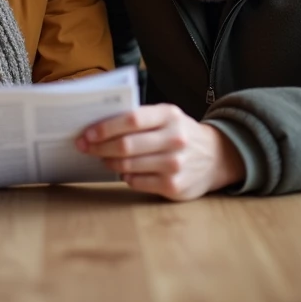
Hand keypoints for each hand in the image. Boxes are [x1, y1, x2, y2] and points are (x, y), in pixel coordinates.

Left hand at [76, 104, 244, 200]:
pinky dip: (125, 177)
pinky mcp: (175, 186)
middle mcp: (174, 138)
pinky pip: (137, 183)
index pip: (131, 119)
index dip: (104, 127)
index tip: (86, 133)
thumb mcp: (166, 117)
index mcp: (169, 115)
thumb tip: (98, 128)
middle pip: (126, 145)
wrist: (217, 157)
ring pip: (129, 165)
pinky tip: (124, 172)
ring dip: (110, 163)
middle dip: (99, 147)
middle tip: (84, 148)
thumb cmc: (180, 134)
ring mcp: (176, 164)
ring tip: (103, 159)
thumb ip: (140, 119)